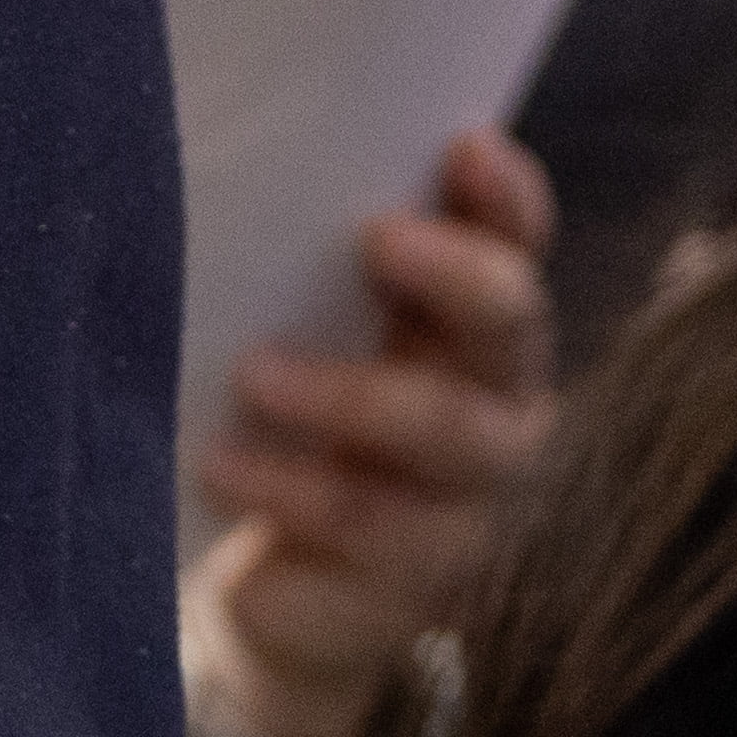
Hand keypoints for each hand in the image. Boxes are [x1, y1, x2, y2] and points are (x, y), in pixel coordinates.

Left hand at [192, 127, 560, 736]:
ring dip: (348, 394)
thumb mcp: (307, 339)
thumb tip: (248, 157)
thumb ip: (309, 267)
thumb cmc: (288, 424)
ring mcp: (473, 500)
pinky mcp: (421, 581)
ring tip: (254, 373)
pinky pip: (364, 523)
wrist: (277, 592)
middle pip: (511, 323)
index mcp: (477, 323)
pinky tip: (219, 465)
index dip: (505, 192)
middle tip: (374, 238)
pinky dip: (286, 485)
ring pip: (443, 430)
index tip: (461, 144)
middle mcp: (502, 402)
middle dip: (454, 272)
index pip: (517, 239)